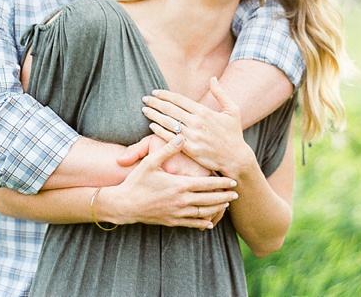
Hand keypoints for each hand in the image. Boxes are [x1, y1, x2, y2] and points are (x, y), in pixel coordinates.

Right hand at [103, 135, 237, 229]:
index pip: (206, 185)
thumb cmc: (137, 181)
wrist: (124, 205)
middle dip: (224, 196)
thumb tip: (181, 136)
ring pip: (203, 212)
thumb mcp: (150, 162)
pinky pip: (191, 224)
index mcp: (179, 185)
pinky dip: (202, 223)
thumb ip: (167, 150)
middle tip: (236, 193)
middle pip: (209, 199)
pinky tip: (209, 223)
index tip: (232, 181)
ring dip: (216, 208)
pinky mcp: (171, 221)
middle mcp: (181, 201)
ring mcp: (177, 213)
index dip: (221, 183)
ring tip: (226, 204)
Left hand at [141, 77, 254, 177]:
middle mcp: (196, 122)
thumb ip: (221, 93)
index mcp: (204, 111)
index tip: (155, 92)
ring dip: (154, 115)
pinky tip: (152, 126)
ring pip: (168, 122)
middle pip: (170, 109)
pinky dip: (159, 131)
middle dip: (155, 102)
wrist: (235, 158)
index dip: (165, 94)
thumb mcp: (233, 110)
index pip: (179, 99)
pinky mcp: (189, 149)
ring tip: (145, 110)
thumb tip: (213, 78)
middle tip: (145, 99)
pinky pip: (170, 138)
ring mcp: (192, 136)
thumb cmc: (234, 134)